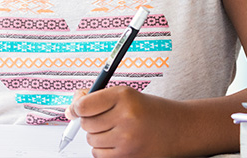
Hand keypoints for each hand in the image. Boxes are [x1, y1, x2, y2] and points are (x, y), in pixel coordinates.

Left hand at [65, 86, 185, 157]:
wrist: (177, 129)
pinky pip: (98, 155)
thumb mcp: (125, 95)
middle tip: (105, 118)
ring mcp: (127, 140)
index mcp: (124, 96)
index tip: (77, 109)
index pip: (84, 105)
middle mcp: (126, 117)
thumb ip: (95, 99)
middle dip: (90, 121)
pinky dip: (103, 150)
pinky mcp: (128, 157)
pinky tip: (117, 142)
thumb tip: (69, 112)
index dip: (77, 107)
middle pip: (86, 123)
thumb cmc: (148, 110)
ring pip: (91, 140)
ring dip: (97, 136)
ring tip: (115, 129)